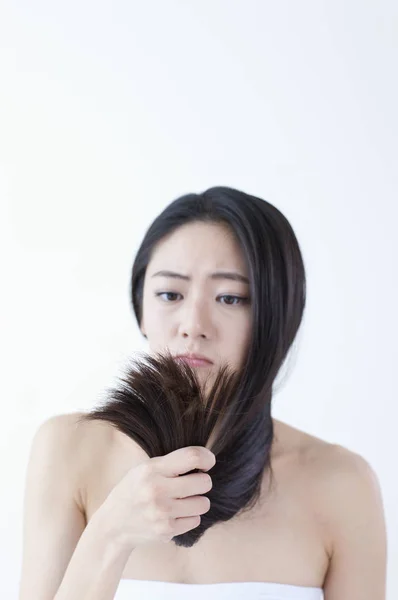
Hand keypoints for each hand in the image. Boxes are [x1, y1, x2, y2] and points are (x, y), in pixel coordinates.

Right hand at [97, 446, 215, 549]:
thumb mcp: (144, 469)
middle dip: (203, 482)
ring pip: (203, 503)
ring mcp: (162, 512)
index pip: (192, 457)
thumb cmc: (133, 490)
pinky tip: (176, 514)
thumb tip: (204, 459)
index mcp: (152, 469)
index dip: (207, 458)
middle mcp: (157, 490)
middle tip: (193, 484)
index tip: (208, 462)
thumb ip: (171, 463)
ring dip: (198, 501)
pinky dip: (190, 517)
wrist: (112, 525)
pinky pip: (195, 520)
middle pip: (204, 482)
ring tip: (184, 500)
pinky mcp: (166, 530)